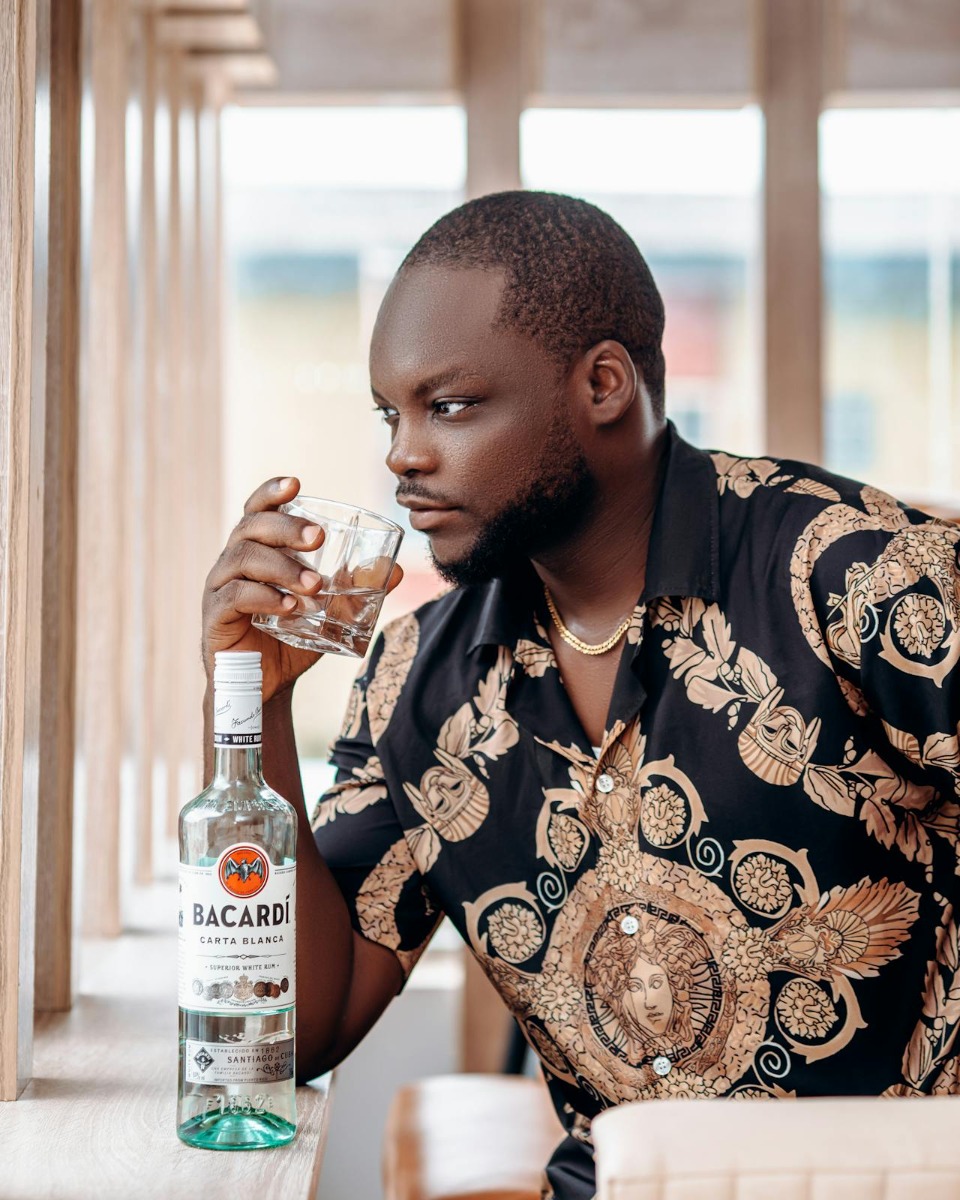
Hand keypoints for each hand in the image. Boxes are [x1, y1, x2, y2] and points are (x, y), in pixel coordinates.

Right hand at [202, 476, 402, 704]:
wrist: (264, 685)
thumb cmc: (291, 638)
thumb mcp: (330, 612)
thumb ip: (355, 589)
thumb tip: (396, 570)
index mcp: (256, 551)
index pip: (257, 511)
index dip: (271, 492)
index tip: (295, 483)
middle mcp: (233, 561)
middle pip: (250, 528)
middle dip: (286, 528)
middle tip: (319, 538)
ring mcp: (220, 587)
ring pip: (244, 559)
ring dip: (283, 567)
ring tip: (315, 585)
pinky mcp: (215, 616)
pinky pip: (235, 596)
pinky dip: (265, 597)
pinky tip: (290, 607)